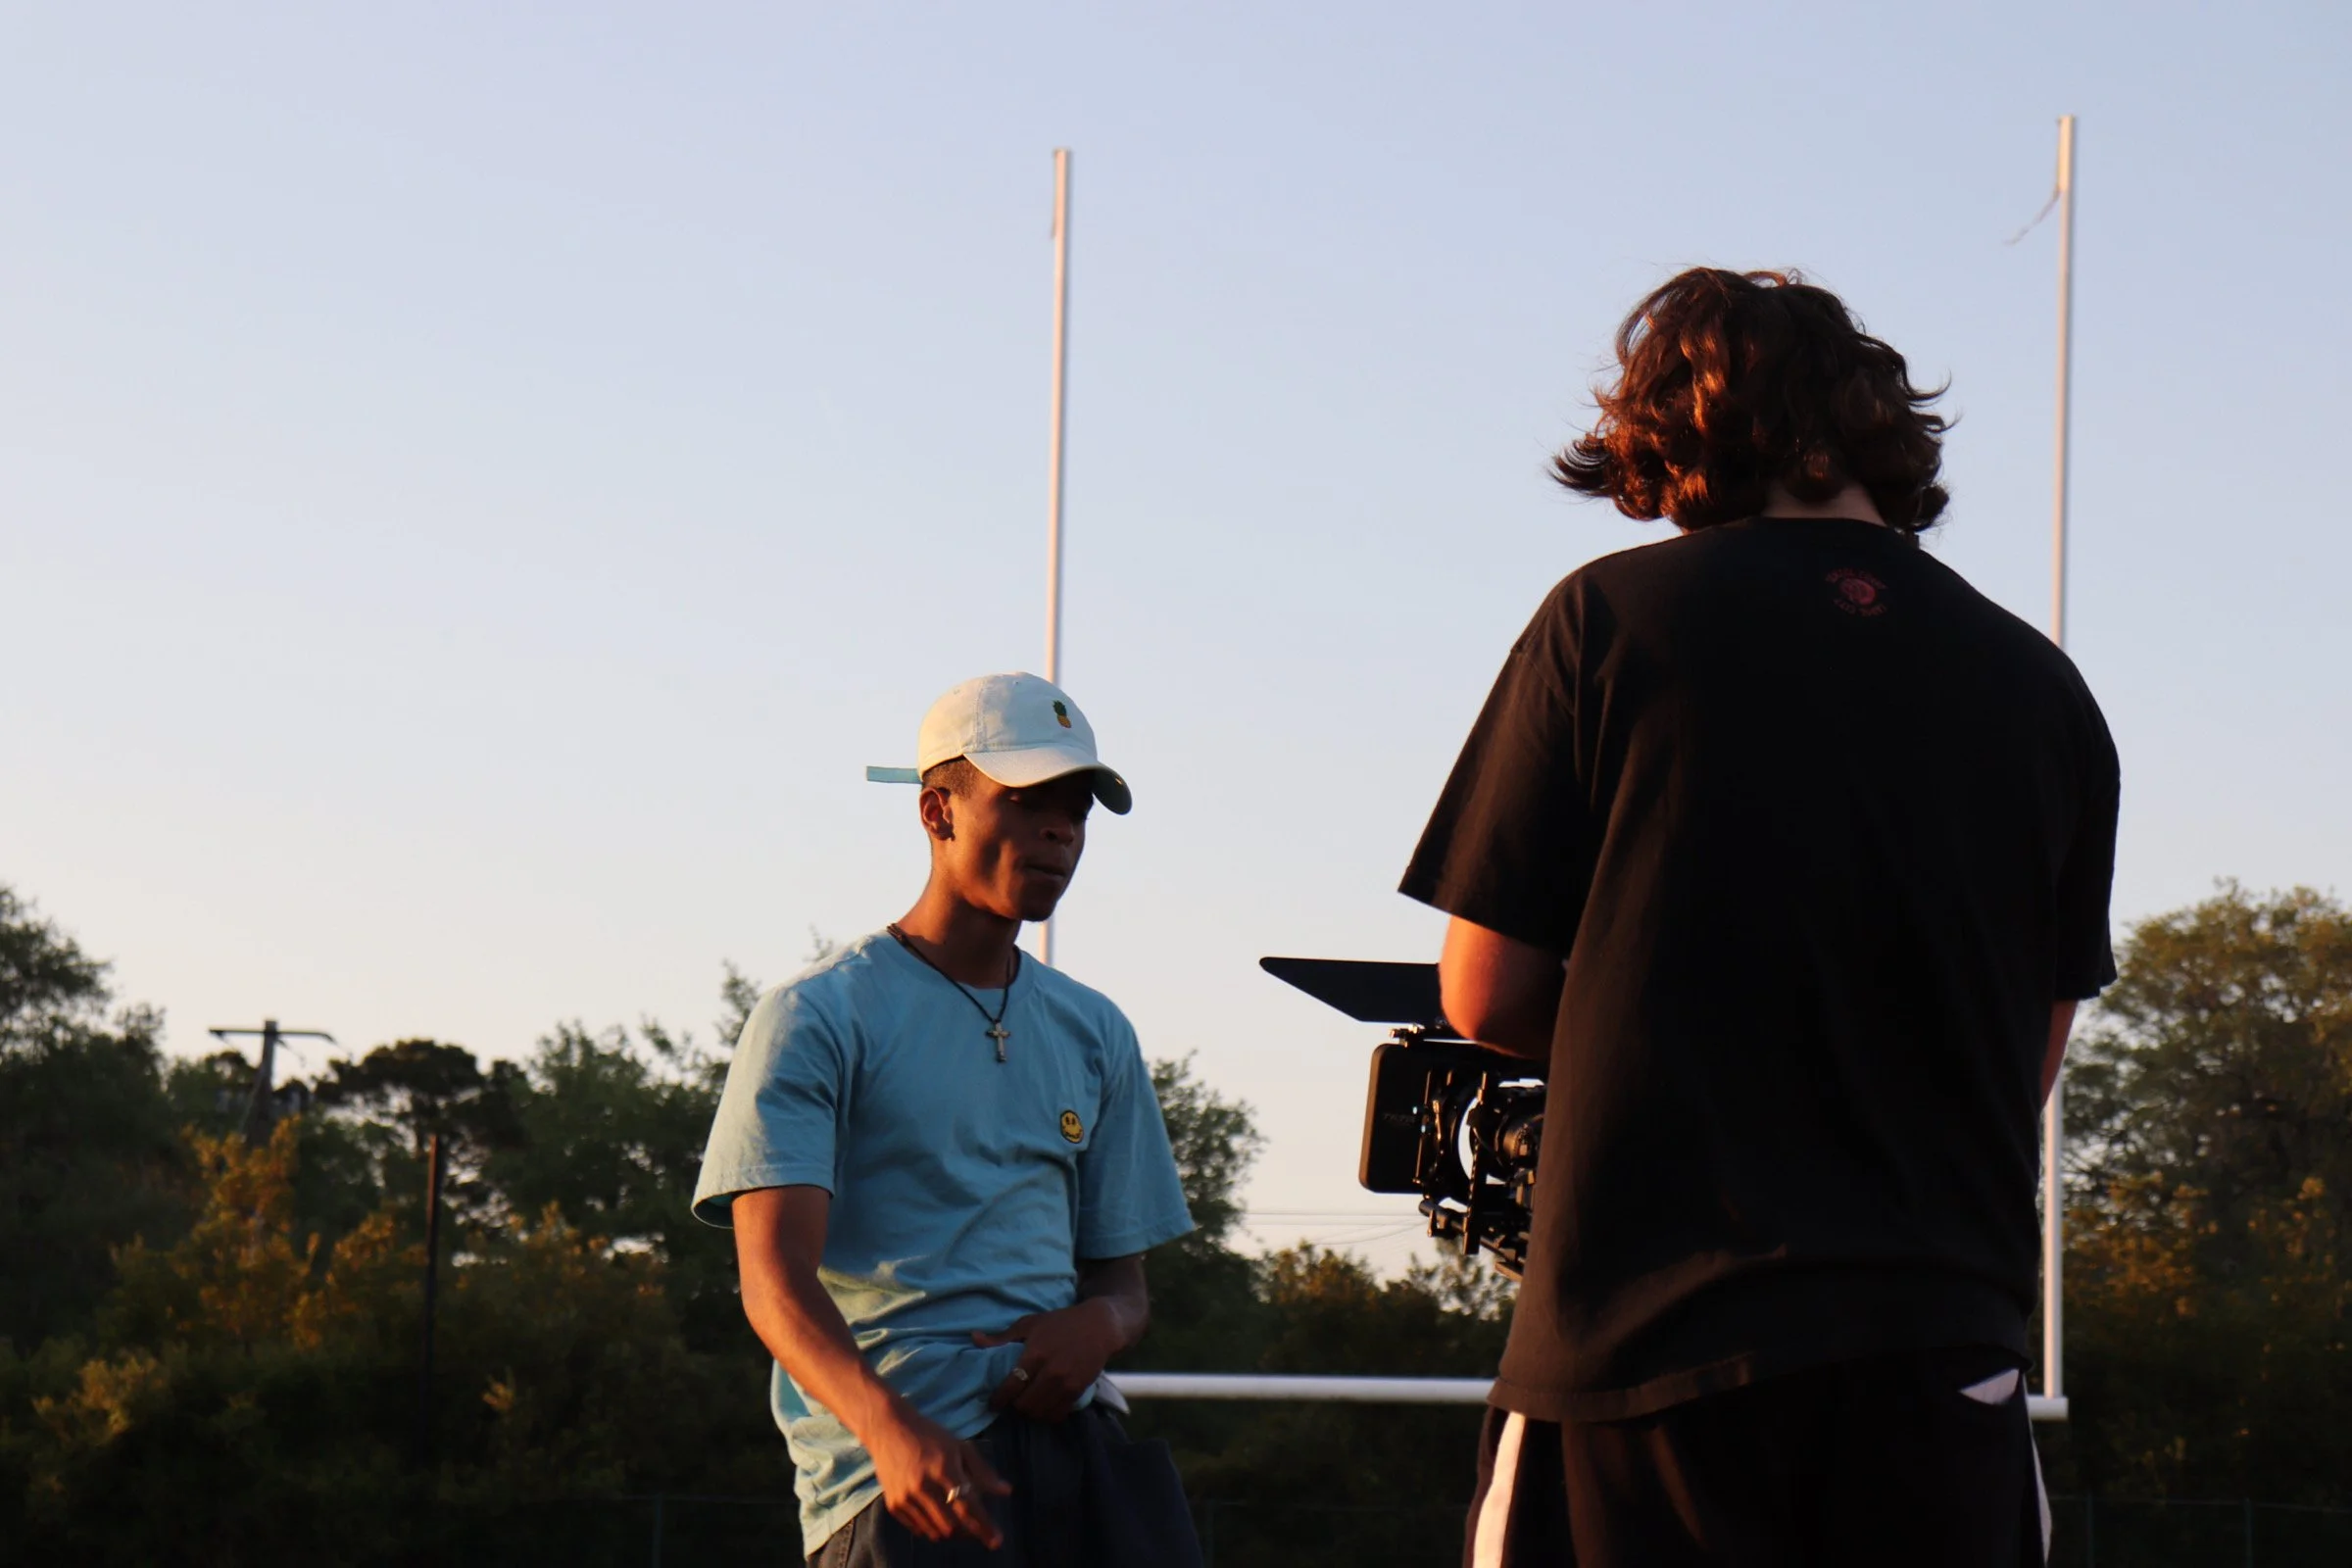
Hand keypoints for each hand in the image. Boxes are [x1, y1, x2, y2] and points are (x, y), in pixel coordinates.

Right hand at [866, 1402, 1011, 1545]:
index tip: (997, 1541)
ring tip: (960, 1522)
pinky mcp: (894, 1504)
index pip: (968, 1506)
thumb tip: (1006, 1491)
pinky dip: (933, 1528)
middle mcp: (923, 1485)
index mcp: (943, 1468)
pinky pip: (918, 1529)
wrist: (888, 1429)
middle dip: (969, 1532)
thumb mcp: (960, 1446)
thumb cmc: (929, 1435)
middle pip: (952, 1525)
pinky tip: (939, 1516)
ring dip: (952, 1532)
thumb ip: (983, 1471)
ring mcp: (906, 1497)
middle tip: (977, 1527)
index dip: (984, 1526)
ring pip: (935, 1531)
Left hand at [974, 1298, 1126, 1421]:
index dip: (998, 1399)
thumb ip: (1002, 1337)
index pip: (1012, 1386)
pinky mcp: (1078, 1392)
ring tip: (1026, 1404)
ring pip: (1040, 1413)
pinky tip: (1043, 1405)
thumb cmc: (1060, 1323)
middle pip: (1024, 1405)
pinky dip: (1047, 1414)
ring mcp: (1067, 1384)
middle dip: (1014, 1406)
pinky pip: (1057, 1414)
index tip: (993, 1403)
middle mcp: (1051, 1372)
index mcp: (1036, 1354)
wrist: (1099, 1327)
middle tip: (1011, 1401)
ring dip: (1030, 1412)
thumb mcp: (1030, 1324)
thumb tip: (974, 1338)